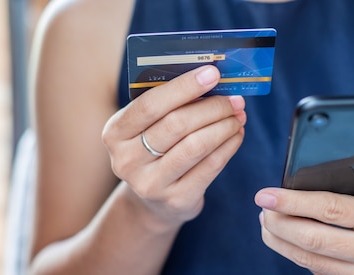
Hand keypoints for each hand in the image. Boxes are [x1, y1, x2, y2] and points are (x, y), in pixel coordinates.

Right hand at [102, 65, 245, 226]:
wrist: (153, 201)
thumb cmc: (154, 150)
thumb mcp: (148, 128)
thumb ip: (169, 104)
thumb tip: (210, 79)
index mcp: (115, 133)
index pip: (150, 104)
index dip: (184, 86)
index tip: (213, 73)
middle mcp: (127, 160)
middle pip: (176, 125)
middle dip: (212, 107)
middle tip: (235, 99)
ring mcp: (150, 184)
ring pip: (196, 146)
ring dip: (224, 126)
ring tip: (238, 116)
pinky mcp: (177, 200)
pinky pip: (210, 167)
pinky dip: (228, 146)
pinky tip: (236, 135)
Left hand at [255, 173, 353, 273]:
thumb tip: (324, 153)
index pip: (334, 210)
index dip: (295, 202)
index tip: (268, 193)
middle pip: (316, 239)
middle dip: (280, 222)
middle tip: (262, 207)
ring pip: (312, 260)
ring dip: (281, 241)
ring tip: (266, 221)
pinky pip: (320, 273)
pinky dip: (297, 256)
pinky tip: (285, 240)